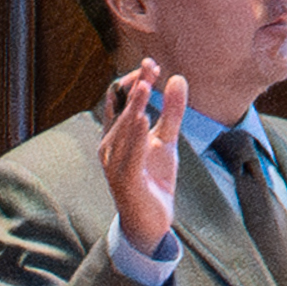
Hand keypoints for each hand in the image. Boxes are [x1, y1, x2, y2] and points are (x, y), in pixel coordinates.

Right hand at [93, 56, 188, 263]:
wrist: (150, 221)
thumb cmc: (153, 178)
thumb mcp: (166, 140)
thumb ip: (171, 111)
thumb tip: (177, 78)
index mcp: (116, 135)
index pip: (119, 101)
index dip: (133, 81)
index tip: (152, 64)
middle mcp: (109, 147)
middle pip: (121, 110)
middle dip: (135, 87)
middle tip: (150, 66)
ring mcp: (114, 164)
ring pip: (122, 129)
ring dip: (133, 106)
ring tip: (144, 86)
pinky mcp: (125, 179)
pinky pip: (129, 154)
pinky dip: (134, 136)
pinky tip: (142, 118)